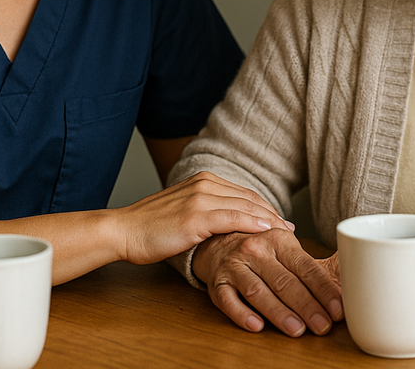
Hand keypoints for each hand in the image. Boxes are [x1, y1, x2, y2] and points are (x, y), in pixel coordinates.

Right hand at [115, 171, 291, 265]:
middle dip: (274, 215)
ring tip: (286, 236)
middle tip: (291, 231)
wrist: (123, 231)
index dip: (266, 208)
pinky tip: (268, 232)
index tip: (282, 223)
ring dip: (270, 221)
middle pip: (250, 198)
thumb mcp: (184, 213)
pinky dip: (253, 223)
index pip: (244, 193)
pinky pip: (233, 218)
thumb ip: (207, 212)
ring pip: (246, 206)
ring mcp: (200, 197)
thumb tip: (230, 225)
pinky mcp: (195, 215)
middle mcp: (204, 183)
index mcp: (202, 179)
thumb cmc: (150, 228)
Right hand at [192, 229, 342, 336]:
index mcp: (278, 240)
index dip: (323, 289)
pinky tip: (257, 326)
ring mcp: (235, 267)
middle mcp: (255, 251)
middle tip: (322, 326)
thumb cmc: (261, 249)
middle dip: (306, 306)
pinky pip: (228, 301)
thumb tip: (347, 275)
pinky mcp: (218, 284)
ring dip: (279, 313)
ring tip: (298, 330)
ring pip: (258, 292)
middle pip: (284, 282)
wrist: (218, 242)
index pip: (305, 267)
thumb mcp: (285, 245)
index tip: (338, 309)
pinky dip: (242, 314)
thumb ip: (309, 262)